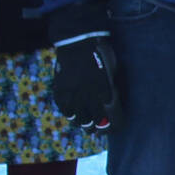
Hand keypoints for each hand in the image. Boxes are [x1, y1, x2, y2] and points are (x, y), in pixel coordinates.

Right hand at [50, 4, 117, 131]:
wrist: (78, 43)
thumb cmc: (100, 53)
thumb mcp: (113, 70)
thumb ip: (111, 87)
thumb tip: (110, 102)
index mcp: (105, 89)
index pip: (110, 115)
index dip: (111, 125)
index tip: (111, 129)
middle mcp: (89, 94)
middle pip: (92, 119)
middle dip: (95, 128)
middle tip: (95, 131)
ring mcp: (73, 92)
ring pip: (77, 116)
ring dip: (81, 123)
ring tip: (84, 126)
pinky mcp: (61, 89)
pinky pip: (63, 107)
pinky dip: (67, 113)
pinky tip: (71, 115)